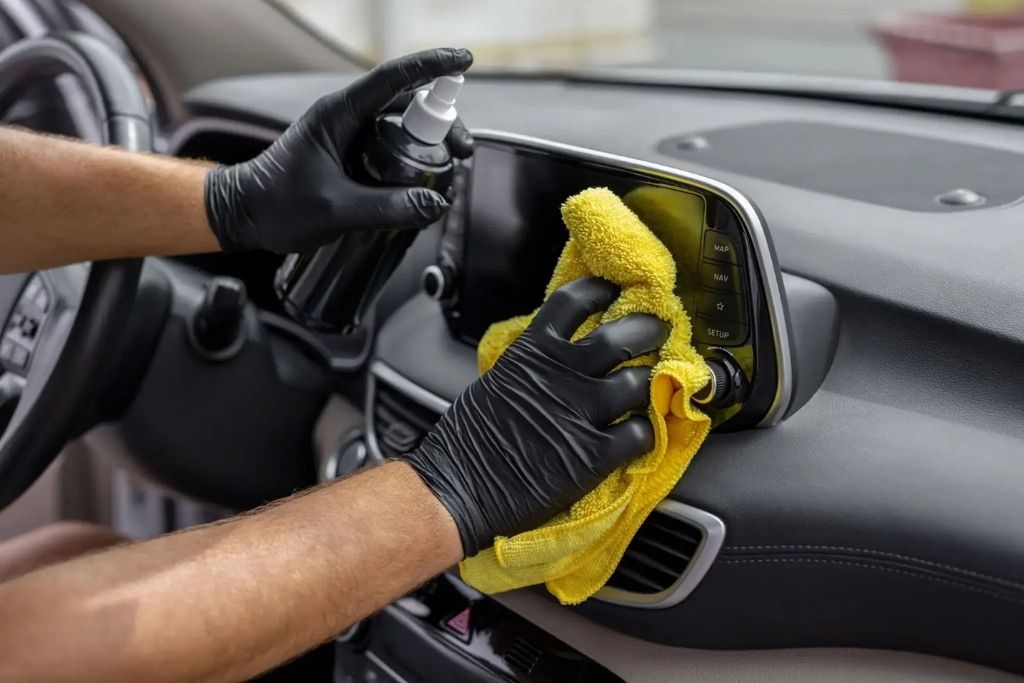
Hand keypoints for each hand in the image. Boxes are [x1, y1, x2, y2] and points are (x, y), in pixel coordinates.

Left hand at [205, 48, 473, 253]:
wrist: (245, 216)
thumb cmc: (278, 206)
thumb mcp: (335, 209)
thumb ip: (387, 208)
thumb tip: (435, 204)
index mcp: (338, 114)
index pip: (392, 78)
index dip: (430, 66)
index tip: (463, 60)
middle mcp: (346, 117)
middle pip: (407, 104)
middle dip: (442, 122)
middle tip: (462, 153)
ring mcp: (349, 136)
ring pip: (401, 128)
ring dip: (430, 143)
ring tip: (448, 172)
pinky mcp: (351, 156)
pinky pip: (390, 149)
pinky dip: (412, 159)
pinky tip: (424, 181)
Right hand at [406, 278, 669, 556]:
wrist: (459, 488)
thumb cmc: (467, 441)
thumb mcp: (496, 381)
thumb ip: (531, 365)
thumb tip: (551, 359)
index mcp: (533, 352)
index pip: (575, 302)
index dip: (602, 290)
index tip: (615, 290)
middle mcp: (563, 374)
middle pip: (623, 335)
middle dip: (648, 329)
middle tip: (659, 330)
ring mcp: (582, 413)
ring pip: (640, 383)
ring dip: (651, 384)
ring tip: (654, 387)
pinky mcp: (595, 455)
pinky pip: (641, 433)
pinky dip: (646, 432)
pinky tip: (640, 434)